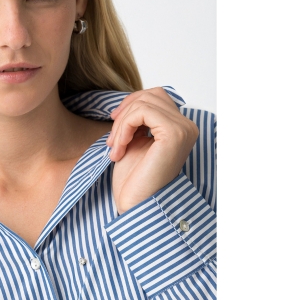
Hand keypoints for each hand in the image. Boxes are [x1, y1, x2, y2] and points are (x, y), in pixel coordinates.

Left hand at [107, 87, 198, 213]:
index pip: (156, 97)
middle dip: (124, 112)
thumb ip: (138, 121)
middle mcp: (187, 127)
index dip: (131, 104)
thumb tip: (130, 101)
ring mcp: (183, 129)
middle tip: (112, 139)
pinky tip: (119, 148)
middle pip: (150, 95)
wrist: (136, 204)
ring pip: (144, 103)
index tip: (114, 122)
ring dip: (121, 124)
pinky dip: (124, 127)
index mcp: (180, 128)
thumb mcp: (135, 141)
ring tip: (114, 147)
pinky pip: (142, 112)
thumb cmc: (134, 179)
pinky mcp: (173, 134)